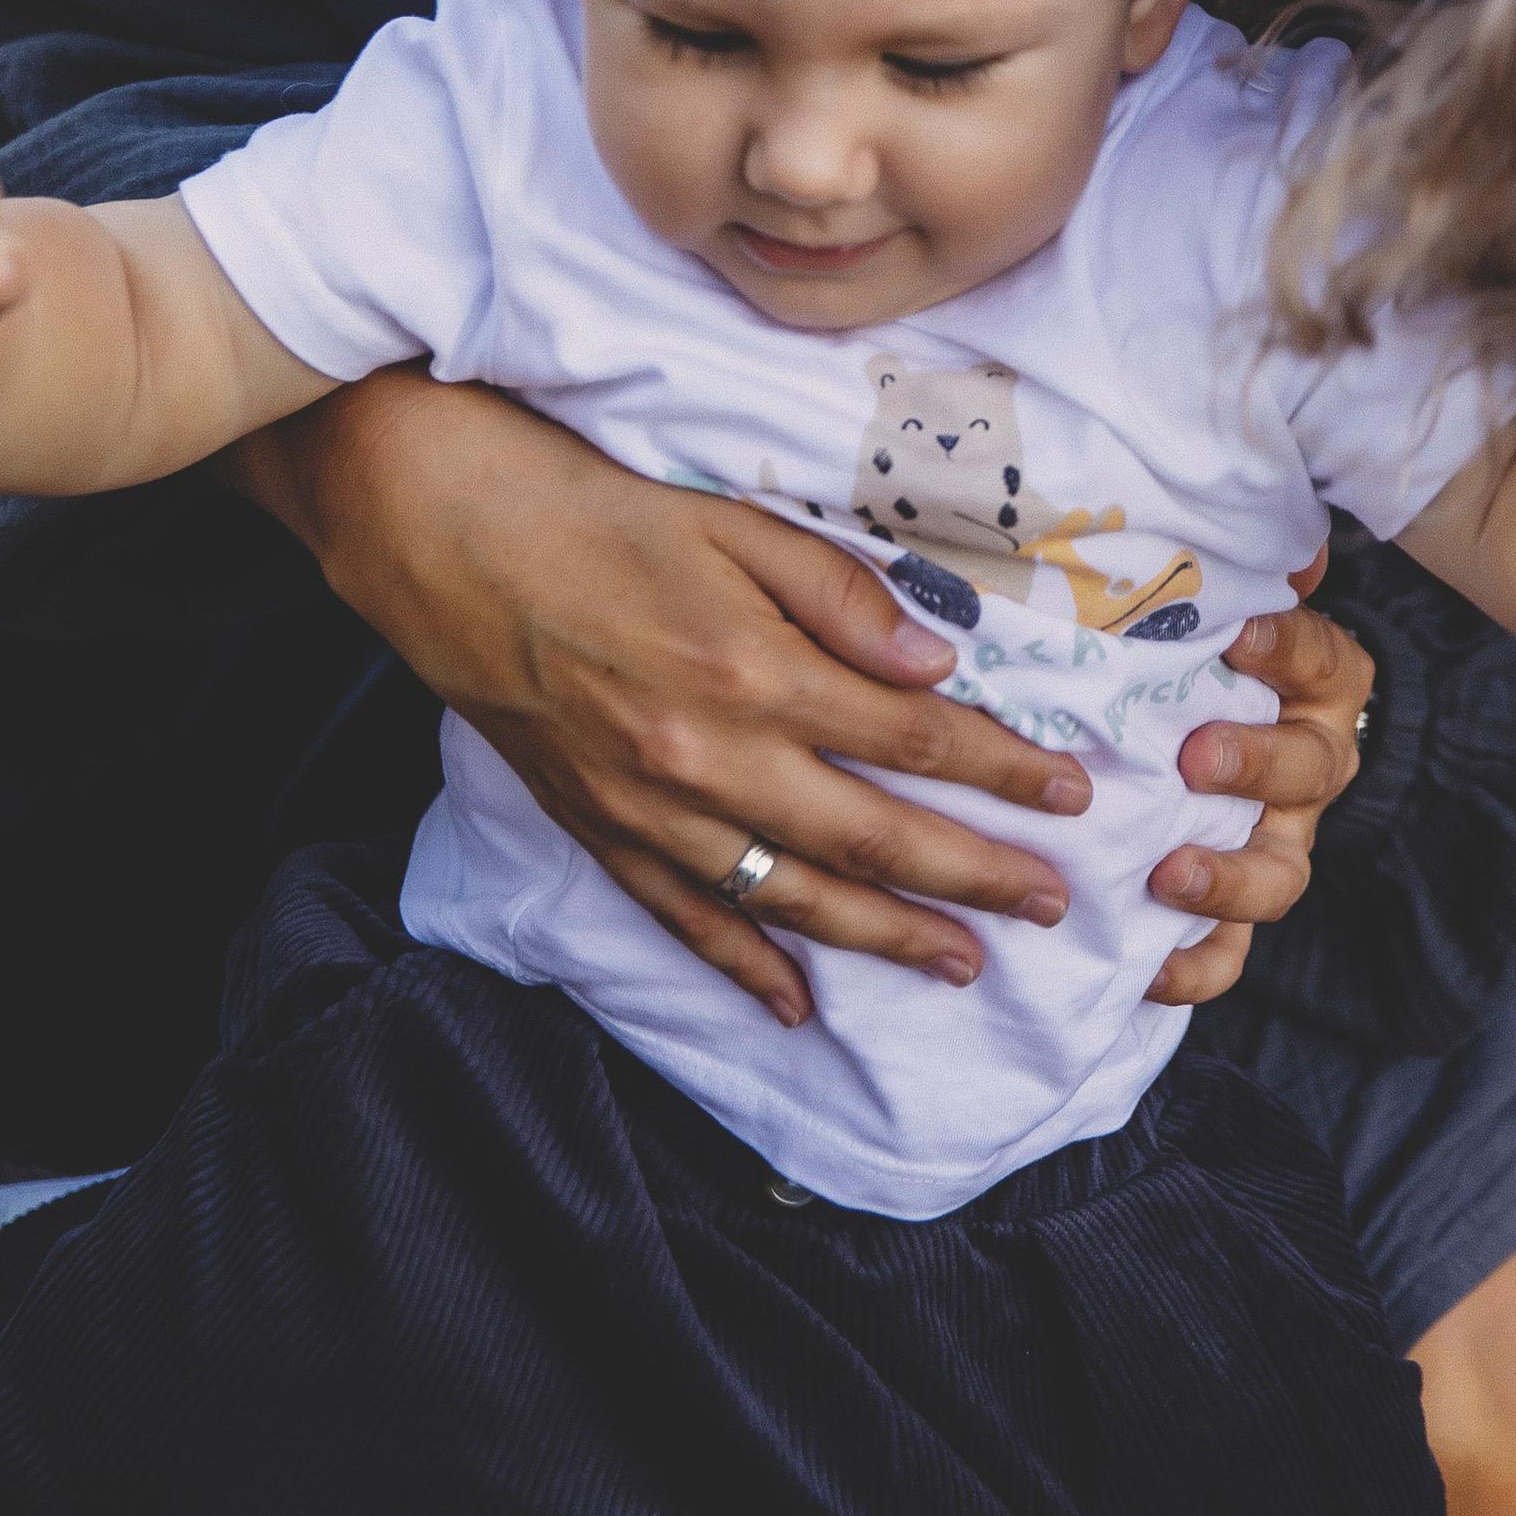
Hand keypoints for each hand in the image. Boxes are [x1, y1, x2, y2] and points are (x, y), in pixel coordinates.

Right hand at [226, 370, 1104, 1027]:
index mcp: (754, 670)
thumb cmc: (598, 511)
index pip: (911, 737)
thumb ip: (840, 596)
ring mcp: (649, 807)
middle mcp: (708, 758)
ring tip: (964, 963)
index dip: (1001, 770)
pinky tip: (797, 1005)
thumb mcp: (735, 521)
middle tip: (1054, 905)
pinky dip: (744, 968)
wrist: (445, 536)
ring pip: (790, 898)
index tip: (1071, 795)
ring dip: (885, 937)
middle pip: (870, 838)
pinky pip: (683, 920)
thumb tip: (935, 660)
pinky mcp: (597, 829)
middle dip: (973, 875)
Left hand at [1144, 562, 1372, 1003]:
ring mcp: (1280, 838)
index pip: (1315, 656)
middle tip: (1197, 759)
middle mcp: (1312, 762)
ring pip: (1279, 872)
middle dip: (1254, 766)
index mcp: (1319, 681)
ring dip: (1228, 879)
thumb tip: (1266, 533)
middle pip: (1307, 771)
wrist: (1231, 721)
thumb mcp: (1232, 599)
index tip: (1238, 634)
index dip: (1282, 646)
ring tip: (1170, 876)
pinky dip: (1197, 966)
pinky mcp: (1240, 904)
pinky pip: (1233, 951)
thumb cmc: (1217, 646)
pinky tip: (1150, 971)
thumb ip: (1234, 567)